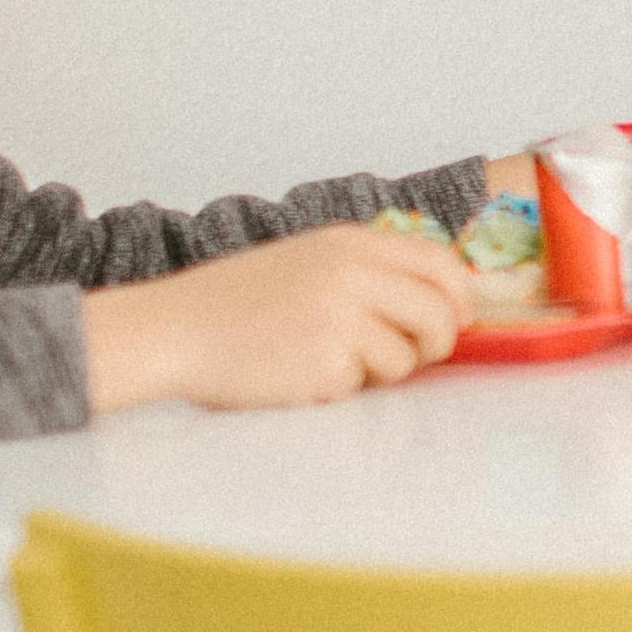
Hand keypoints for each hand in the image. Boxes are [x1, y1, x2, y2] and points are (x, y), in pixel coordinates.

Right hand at [82, 221, 476, 412]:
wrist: (173, 329)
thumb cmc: (236, 303)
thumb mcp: (305, 260)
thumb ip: (367, 272)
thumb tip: (440, 304)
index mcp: (349, 243)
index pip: (439, 262)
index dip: (458, 296)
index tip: (456, 318)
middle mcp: (352, 273)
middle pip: (440, 314)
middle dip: (437, 343)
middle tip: (412, 356)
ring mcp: (342, 318)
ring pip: (405, 359)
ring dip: (378, 372)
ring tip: (326, 358)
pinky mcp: (327, 363)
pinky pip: (363, 387)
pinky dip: (340, 388)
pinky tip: (299, 373)